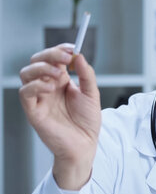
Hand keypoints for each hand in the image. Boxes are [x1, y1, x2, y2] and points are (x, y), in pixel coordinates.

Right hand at [19, 43, 100, 189]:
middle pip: (37, 62)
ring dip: (42, 69)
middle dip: (50, 55)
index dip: (60, 50)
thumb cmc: (87, 123)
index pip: (53, 59)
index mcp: (61, 81)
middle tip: (65, 58)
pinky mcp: (33, 111)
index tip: (72, 48)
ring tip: (59, 75)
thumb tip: (79, 56)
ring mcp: (39, 98)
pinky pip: (25, 93)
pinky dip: (36, 85)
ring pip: (26, 74)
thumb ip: (86, 75)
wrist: (85, 145)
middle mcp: (48, 87)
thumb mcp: (92, 94)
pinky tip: (50, 87)